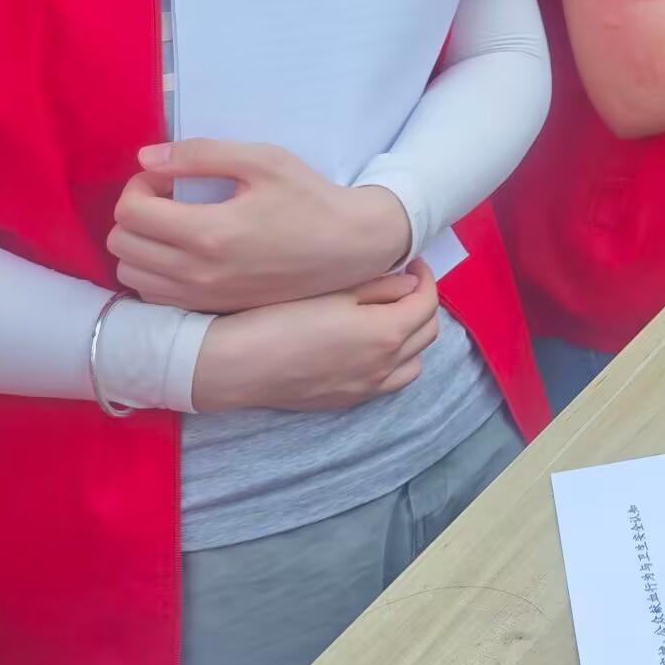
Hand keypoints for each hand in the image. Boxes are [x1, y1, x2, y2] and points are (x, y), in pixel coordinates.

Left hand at [110, 140, 411, 312]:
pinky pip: (156, 296)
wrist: (351, 247)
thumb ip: (200, 154)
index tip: (167, 177)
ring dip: (140, 245)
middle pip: (122, 245)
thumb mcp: (263, 160)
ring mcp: (205, 297)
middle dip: (135, 213)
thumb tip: (147, 159)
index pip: (130, 212)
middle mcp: (198, 273)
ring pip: (132, 275)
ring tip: (174, 227)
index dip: (139, 186)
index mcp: (208, 233)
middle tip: (169, 199)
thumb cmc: (310, 198)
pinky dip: (154, 272)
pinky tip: (184, 252)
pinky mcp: (214, 309)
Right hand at [190, 262, 441, 412]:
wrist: (237, 364)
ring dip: (412, 337)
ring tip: (391, 315)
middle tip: (404, 283)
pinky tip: (371, 346)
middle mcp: (385, 365)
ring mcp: (368, 388)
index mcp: (385, 332)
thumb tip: (411, 282)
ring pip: (413, 363)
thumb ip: (378, 287)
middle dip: (422, 303)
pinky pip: (390, 383)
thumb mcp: (332, 292)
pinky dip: (395, 362)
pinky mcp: (348, 401)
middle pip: (427, 333)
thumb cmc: (279, 318)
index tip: (413, 263)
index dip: (426, 278)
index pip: (426, 303)